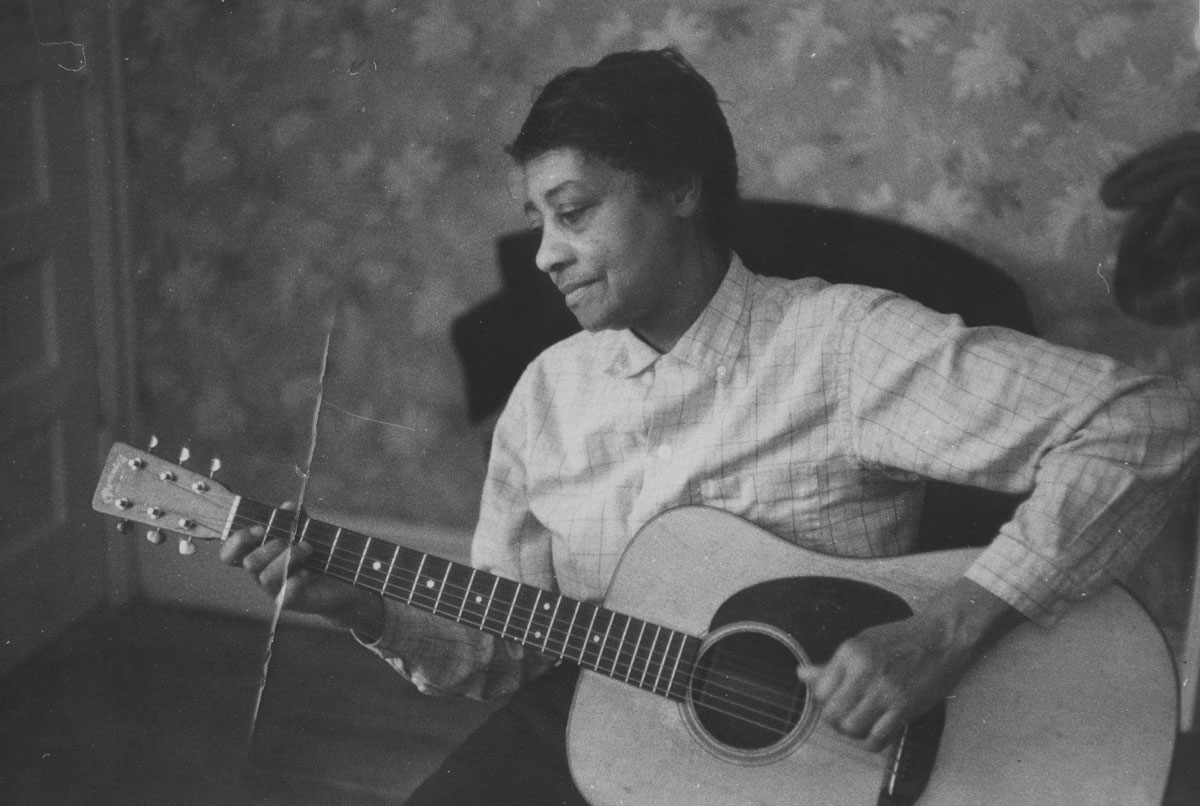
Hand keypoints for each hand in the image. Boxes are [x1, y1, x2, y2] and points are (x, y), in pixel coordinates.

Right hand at [218, 502, 383, 638]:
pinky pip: (285, 594)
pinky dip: (297, 579)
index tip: (260, 529)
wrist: (341, 582)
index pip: (229, 554)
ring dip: (289, 557)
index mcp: (258, 555)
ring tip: (308, 549)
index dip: (237, 542)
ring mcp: (274, 590)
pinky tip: (308, 573)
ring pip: (266, 577)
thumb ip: (296, 518)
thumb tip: (288, 506)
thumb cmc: (317, 555)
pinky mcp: (290, 602)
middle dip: (271, 547)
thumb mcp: (307, 531)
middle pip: (249, 563)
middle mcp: (261, 574)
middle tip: (291, 540)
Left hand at [796, 578, 1023, 751]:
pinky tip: (875, 733)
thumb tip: (803, 675)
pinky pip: (877, 739)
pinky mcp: (905, 708)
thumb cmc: (901, 639)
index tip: (834, 700)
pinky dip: (871, 743)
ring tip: (861, 724)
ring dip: (853, 732)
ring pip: (852, 728)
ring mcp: (885, 691)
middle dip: (835, 720)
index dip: (824, 701)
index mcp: (850, 652)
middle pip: (832, 713)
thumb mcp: (862, 643)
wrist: (941, 638)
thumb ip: (833, 664)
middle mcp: (864, 671)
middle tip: (846, 716)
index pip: (820, 690)